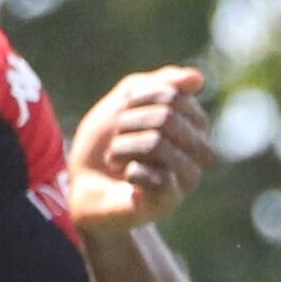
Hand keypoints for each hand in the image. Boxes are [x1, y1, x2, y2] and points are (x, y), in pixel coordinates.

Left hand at [63, 68, 212, 233]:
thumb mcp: (127, 100)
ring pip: (157, 144)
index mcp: (193, 124)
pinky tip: (128, 178)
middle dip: (128, 123)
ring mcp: (185, 179)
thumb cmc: (107, 140)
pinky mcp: (169, 203)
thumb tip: (198, 79)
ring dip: (122, 147)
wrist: (83, 182)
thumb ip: (161, 83)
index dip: (138, 98)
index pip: (173, 95)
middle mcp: (197, 152)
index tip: (123, 111)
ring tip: (116, 158)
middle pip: (166, 117)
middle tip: (117, 138)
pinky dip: (130, 171)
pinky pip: (157, 177)